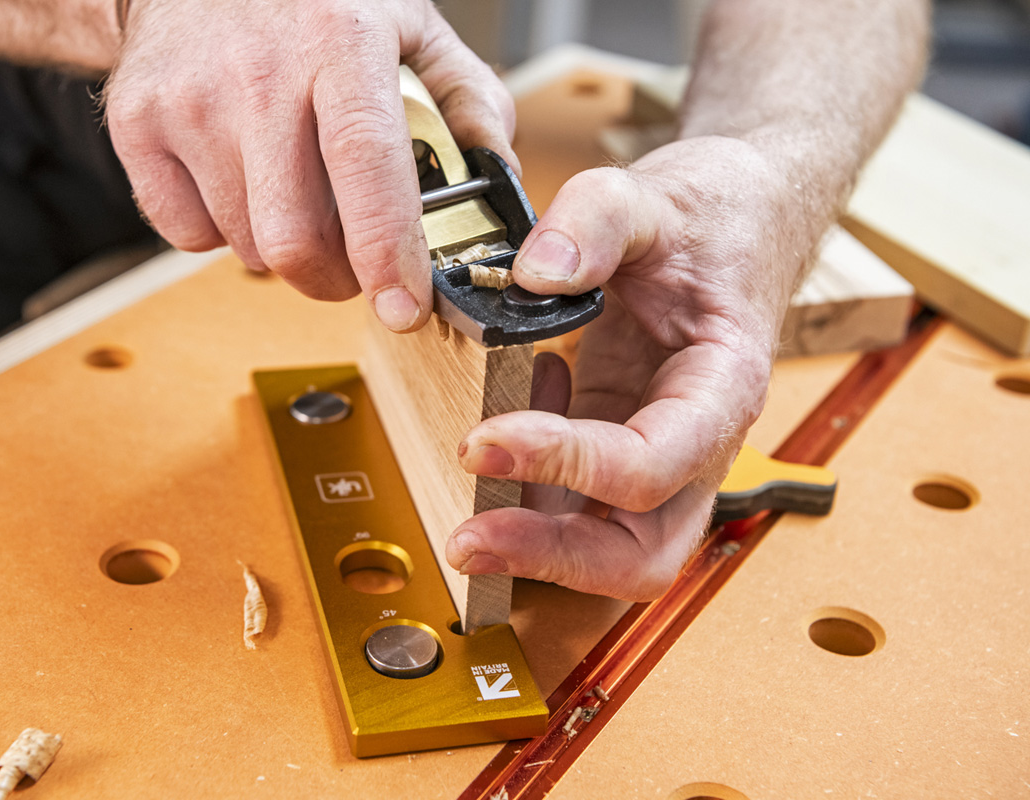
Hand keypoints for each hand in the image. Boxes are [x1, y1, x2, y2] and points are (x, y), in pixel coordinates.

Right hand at [103, 0, 515, 331]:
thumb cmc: (312, 3)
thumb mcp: (408, 24)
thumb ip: (467, 99)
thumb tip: (498, 178)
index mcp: (340, 44)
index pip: (366, 167)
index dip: (386, 253)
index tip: (404, 307)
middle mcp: (259, 74)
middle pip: (296, 238)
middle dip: (337, 279)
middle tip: (355, 265)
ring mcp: (189, 102)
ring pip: (247, 246)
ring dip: (284, 251)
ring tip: (297, 198)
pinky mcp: (139, 126)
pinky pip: (189, 236)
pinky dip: (223, 233)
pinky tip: (241, 185)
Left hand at [446, 136, 808, 599]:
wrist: (740, 223)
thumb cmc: (714, 221)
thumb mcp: (655, 197)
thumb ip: (597, 220)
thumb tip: (534, 274)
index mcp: (721, 389)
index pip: (652, 465)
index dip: (568, 465)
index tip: (484, 441)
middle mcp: (696, 442)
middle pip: (641, 552)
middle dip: (553, 557)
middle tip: (469, 538)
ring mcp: (657, 453)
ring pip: (609, 547)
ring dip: (535, 548)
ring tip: (465, 516)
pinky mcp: (616, 444)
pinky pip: (575, 504)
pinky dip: (529, 490)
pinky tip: (502, 427)